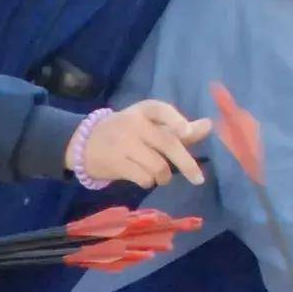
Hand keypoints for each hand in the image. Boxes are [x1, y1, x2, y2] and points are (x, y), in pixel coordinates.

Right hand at [80, 101, 209, 188]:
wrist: (83, 144)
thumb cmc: (126, 133)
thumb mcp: (150, 125)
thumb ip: (180, 128)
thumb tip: (209, 125)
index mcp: (143, 110)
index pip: (161, 110)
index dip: (175, 120)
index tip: (187, 132)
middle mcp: (133, 124)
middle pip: (167, 143)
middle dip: (187, 164)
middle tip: (199, 179)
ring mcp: (122, 143)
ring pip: (157, 165)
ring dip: (164, 176)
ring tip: (161, 176)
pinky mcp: (114, 162)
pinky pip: (143, 177)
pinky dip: (149, 182)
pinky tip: (144, 178)